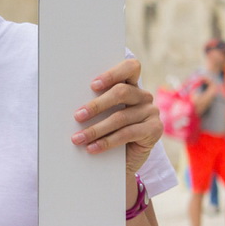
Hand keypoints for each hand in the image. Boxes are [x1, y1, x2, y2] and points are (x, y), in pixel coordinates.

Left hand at [70, 58, 162, 174]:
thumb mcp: (100, 115)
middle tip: (77, 116)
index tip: (92, 85)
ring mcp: (151, 111)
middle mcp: (143, 95)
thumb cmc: (107, 130)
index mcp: (130, 84)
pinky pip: (127, 134)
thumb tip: (69, 104)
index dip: (112, 74)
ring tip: (78, 138)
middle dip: (96, 105)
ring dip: (96, 129)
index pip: (130, 67)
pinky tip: (92, 148)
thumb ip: (93, 104)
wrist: (125, 158)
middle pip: (121, 92)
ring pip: (120, 117)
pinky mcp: (154, 129)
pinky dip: (106, 142)